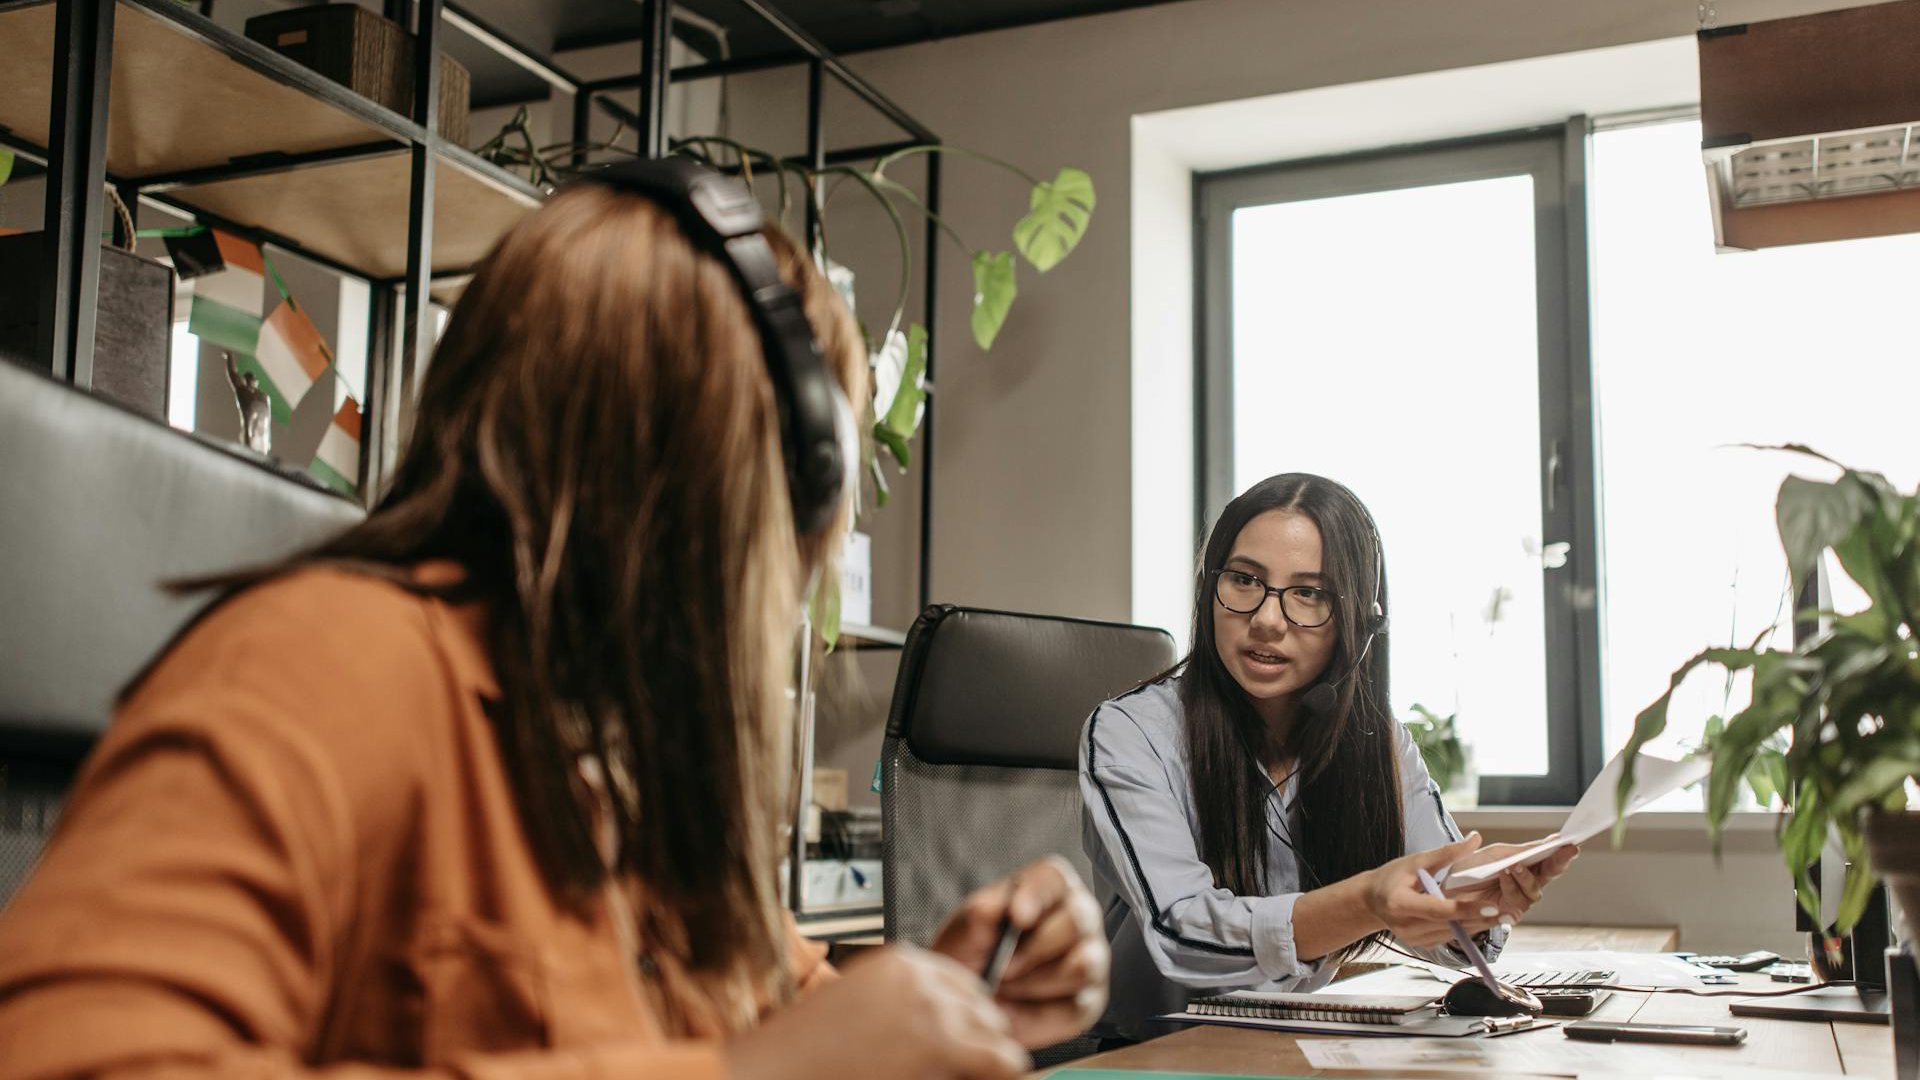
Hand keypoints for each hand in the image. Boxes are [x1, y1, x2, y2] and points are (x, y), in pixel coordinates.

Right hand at [725, 945, 1026, 1079]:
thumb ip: (904, 1008)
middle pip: (983, 1006)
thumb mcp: (861, 1009)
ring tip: (964, 1075)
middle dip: (978, 1039)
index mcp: (899, 961)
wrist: (776, 1070)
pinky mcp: (942, 1043)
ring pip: (996, 1032)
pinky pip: (1004, 1059)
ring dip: (987, 1059)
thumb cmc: (808, 1051)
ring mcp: (934, 1007)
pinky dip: (1004, 1073)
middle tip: (964, 1069)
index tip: (964, 1043)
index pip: (964, 983)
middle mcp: (921, 977)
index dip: (967, 1019)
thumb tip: (944, 1033)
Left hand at [930, 855, 1109, 1048]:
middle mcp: (1080, 917)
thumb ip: (977, 919)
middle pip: (1077, 921)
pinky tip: (1008, 1013)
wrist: (971, 999)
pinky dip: (1035, 1015)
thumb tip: (986, 913)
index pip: (1053, 878)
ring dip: (1034, 983)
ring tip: (1001, 989)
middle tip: (1000, 968)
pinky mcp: (1089, 1001)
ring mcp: (1090, 959)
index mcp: (1049, 887)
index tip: (1015, 917)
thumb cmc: (972, 953)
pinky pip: (1074, 1009)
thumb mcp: (964, 933)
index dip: (1036, 896)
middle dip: (1034, 949)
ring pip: (1082, 967)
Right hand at [1363, 833, 1505, 947]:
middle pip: (1451, 925)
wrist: (1372, 900)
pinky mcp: (1422, 945)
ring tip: (1504, 915)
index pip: (1439, 909)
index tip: (1491, 906)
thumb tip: (1476, 838)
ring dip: (1479, 925)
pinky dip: (1467, 928)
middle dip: (1482, 918)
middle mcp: (1406, 927)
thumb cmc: (1392, 877)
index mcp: (1401, 904)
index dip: (1466, 909)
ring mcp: (1414, 940)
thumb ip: (1448, 852)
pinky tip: (1483, 918)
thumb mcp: (1417, 860)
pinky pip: (1450, 938)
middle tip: (1510, 912)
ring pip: (1455, 935)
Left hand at [1452, 836, 1579, 928]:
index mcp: (1526, 864)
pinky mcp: (1511, 913)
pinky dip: (1510, 886)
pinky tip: (1503, 876)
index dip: (1562, 850)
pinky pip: (1518, 901)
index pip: (1549, 857)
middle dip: (1560, 861)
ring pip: (1535, 889)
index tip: (1572, 840)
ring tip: (1513, 865)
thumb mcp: (1495, 854)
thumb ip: (1520, 850)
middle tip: (1568, 849)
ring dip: (1525, 875)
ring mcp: (1521, 898)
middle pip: (1551, 873)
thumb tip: (1548, 840)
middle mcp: (1528, 882)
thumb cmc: (1471, 870)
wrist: (1447, 892)